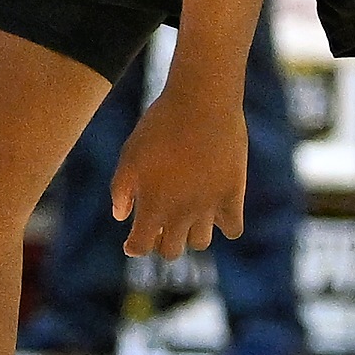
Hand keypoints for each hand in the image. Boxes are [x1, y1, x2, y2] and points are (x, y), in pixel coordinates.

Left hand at [112, 77, 249, 261]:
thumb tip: (121, 216)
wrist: (201, 103)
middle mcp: (182, 213)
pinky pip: (233, 229)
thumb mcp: (129, 155)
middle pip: (172, 251)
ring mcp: (210, 206)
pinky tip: (215, 213)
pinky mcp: (233, 194)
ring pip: (200, 243)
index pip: (141, 247)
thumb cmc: (158, 126)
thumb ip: (121, 189)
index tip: (132, 242)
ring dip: (190, 235)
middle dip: (162, 243)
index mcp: (153, 206)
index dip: (134, 247)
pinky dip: (224, 226)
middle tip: (160, 228)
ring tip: (186, 217)